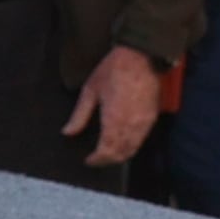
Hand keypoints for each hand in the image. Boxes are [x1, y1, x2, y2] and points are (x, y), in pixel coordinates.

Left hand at [65, 46, 166, 169]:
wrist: (141, 57)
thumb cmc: (113, 70)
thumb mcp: (90, 90)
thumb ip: (79, 115)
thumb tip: (67, 132)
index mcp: (113, 121)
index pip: (105, 152)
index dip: (96, 160)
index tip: (88, 160)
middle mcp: (130, 127)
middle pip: (119, 155)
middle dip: (107, 161)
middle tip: (96, 159)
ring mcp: (143, 124)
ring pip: (132, 150)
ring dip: (119, 156)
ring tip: (107, 154)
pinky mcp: (152, 118)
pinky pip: (141, 140)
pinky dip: (131, 147)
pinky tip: (122, 143)